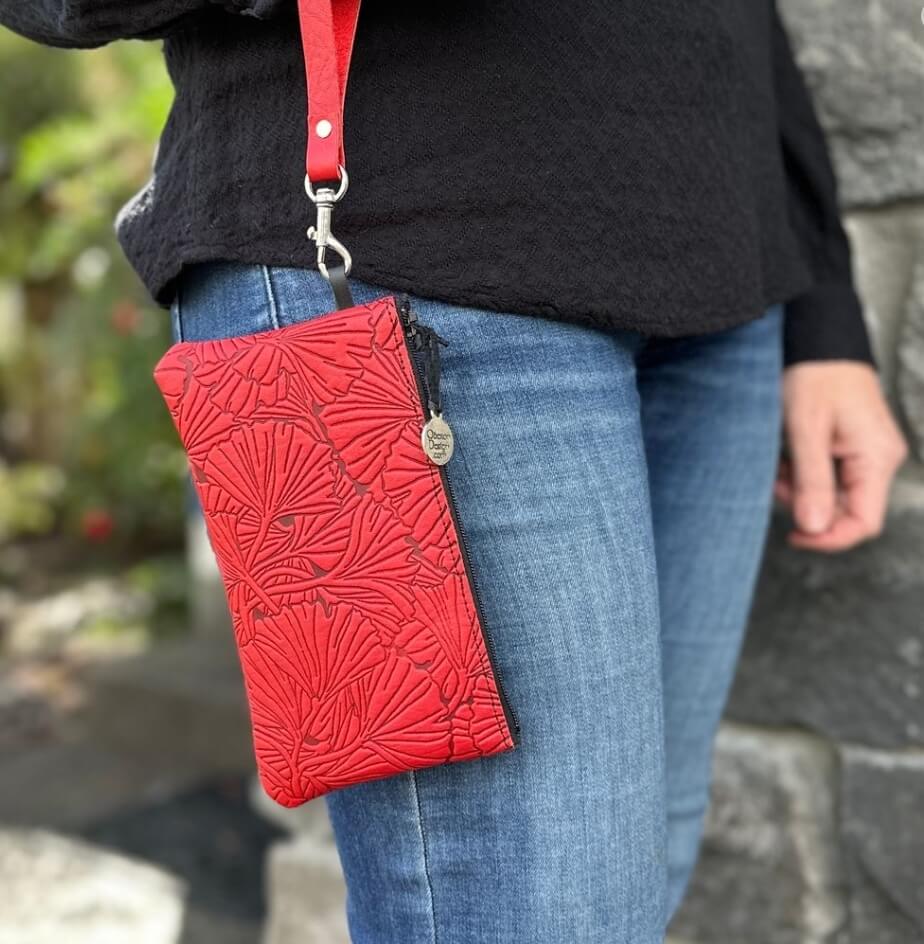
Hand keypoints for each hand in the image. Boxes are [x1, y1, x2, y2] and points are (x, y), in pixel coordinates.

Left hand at [775, 361, 907, 551]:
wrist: (818, 339)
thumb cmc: (814, 375)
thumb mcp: (805, 430)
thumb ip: (811, 481)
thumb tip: (813, 528)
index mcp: (876, 458)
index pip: (864, 522)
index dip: (829, 538)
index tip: (794, 536)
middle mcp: (879, 459)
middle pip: (847, 510)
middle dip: (807, 506)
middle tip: (776, 483)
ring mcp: (867, 453)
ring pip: (834, 495)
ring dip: (801, 490)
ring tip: (778, 465)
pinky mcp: (852, 446)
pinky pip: (830, 476)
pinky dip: (804, 475)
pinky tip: (786, 457)